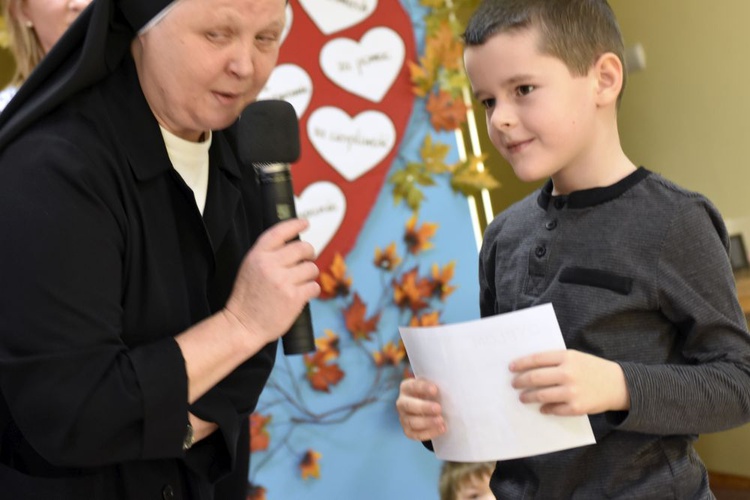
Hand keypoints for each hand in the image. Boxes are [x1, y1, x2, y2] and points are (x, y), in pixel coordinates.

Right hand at [224, 218, 319, 344]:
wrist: (242, 325)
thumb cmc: (247, 298)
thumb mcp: (250, 268)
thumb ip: (268, 256)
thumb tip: (293, 246)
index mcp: (257, 255)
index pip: (280, 232)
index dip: (295, 225)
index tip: (305, 223)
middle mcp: (270, 265)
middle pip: (303, 248)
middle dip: (309, 253)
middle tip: (307, 260)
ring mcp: (283, 281)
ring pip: (311, 268)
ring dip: (309, 275)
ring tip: (300, 283)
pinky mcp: (294, 297)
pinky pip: (314, 286)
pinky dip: (311, 290)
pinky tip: (302, 294)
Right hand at [395, 378, 445, 440]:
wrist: (426, 409)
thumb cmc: (430, 395)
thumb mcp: (431, 388)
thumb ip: (436, 388)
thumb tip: (451, 389)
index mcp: (406, 388)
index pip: (412, 386)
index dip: (423, 387)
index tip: (435, 390)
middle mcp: (402, 403)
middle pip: (409, 405)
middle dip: (424, 407)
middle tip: (438, 408)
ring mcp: (403, 418)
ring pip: (412, 421)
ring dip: (427, 422)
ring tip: (441, 421)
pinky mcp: (408, 431)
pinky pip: (416, 434)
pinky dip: (429, 433)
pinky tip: (440, 429)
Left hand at [510, 349, 629, 415]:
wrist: (619, 384)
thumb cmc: (592, 369)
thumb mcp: (575, 357)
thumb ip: (555, 360)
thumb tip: (528, 367)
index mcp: (567, 357)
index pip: (536, 359)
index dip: (521, 364)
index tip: (511, 368)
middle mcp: (568, 373)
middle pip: (535, 377)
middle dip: (520, 381)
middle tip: (514, 384)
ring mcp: (572, 391)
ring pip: (541, 395)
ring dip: (528, 397)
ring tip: (522, 397)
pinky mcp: (577, 407)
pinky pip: (554, 409)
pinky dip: (545, 409)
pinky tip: (541, 408)